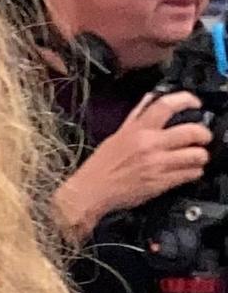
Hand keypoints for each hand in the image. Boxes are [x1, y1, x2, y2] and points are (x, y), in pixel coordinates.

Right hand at [63, 90, 210, 232]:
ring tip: (194, 158)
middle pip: (192, 132)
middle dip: (203, 134)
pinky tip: (186, 171)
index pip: (166, 106)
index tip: (195, 103)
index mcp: (136, 130)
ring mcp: (157, 164)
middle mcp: (149, 145)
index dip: (186, 100)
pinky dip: (193, 172)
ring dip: (200, 156)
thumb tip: (149, 99)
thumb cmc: (100, 167)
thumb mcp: (116, 136)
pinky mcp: (161, 182)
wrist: (90, 192)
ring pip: (197, 155)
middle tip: (202, 138)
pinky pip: (191, 174)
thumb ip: (136, 117)